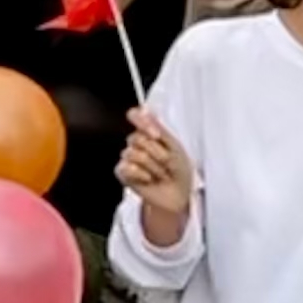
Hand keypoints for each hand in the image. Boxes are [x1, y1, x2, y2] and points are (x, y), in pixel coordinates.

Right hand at [113, 109, 194, 241]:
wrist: (180, 194)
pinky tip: (149, 180)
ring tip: (160, 174)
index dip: (143, 123)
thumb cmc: (180, 170)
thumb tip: (143, 109)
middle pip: (136, 138)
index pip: (135, 115)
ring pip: (132, 154)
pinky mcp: (123, 173)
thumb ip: (157, 127)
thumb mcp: (174, 145)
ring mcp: (128, 158)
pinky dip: (141, 175)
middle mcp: (136, 143)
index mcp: (149, 132)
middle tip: (167, 164)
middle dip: (156, 153)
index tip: (156, 135)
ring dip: (152, 167)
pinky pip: (126, 168)